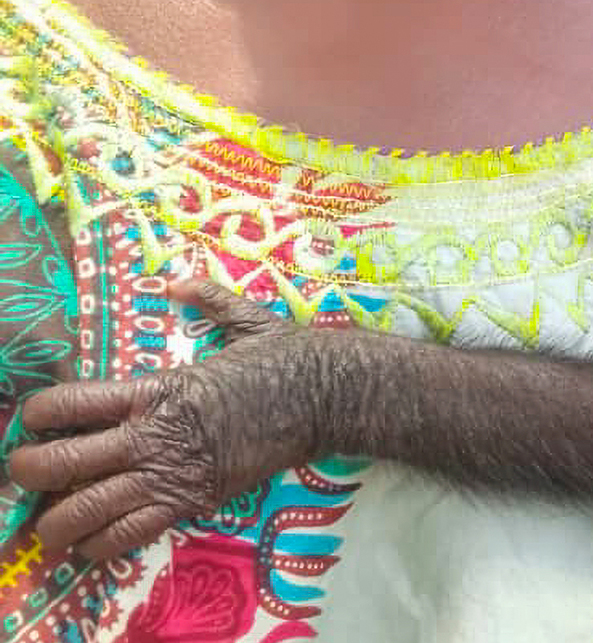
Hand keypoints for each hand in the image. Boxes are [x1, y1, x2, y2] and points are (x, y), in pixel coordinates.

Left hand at [7, 281, 351, 558]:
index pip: (69, 403)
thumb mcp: (247, 319)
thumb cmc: (289, 358)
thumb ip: (208, 299)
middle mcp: (154, 433)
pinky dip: (102, 544)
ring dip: (58, 520)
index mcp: (157, 387)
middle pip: (63, 463)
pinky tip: (89, 544)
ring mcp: (174, 471)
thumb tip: (179, 280)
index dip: (36, 415)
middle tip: (26, 474)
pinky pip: (132, 533)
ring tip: (48, 524)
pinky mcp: (197, 499)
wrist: (328, 397)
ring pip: (89, 508)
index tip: (33, 420)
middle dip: (31, 471)